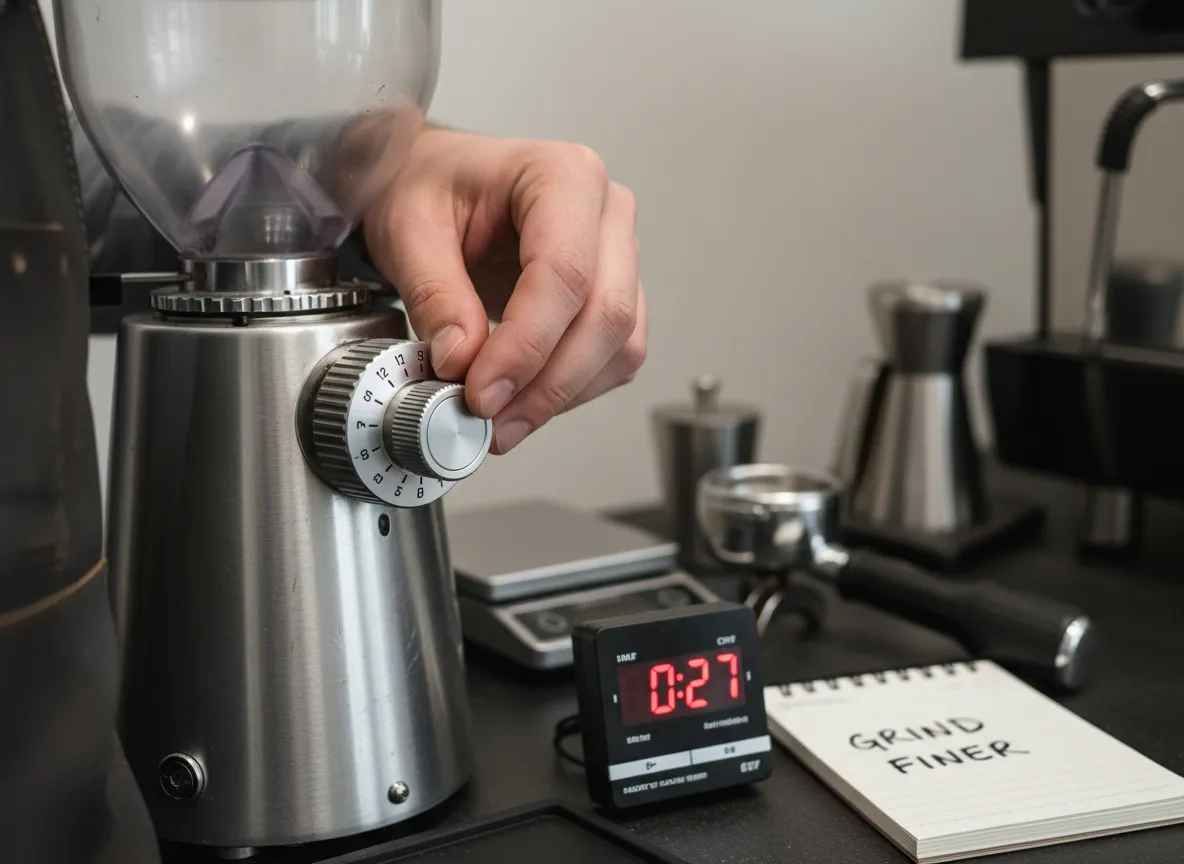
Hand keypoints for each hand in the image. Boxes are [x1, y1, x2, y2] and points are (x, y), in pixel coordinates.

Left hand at [363, 126, 645, 454]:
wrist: (434, 185)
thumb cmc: (428, 187)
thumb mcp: (408, 230)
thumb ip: (434, 295)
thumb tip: (462, 361)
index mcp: (561, 175)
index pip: (564, 273)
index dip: (526, 345)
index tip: (482, 391)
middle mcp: (605, 212)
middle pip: (605, 313)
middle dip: (547, 382)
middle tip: (490, 418)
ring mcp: (618, 255)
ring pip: (620, 344)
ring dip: (562, 394)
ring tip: (502, 421)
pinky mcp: (615, 294)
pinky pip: (615, 357)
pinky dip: (573, 391)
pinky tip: (525, 401)